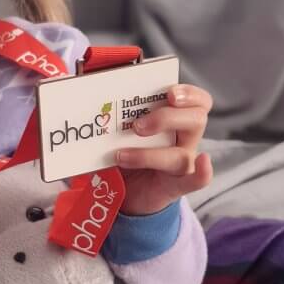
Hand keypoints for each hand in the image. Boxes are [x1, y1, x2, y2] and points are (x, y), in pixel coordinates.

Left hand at [116, 83, 212, 214]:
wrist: (123, 190)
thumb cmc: (125, 153)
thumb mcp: (118, 131)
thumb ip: (110, 114)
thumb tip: (80, 93)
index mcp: (174, 119)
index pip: (197, 100)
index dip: (189, 93)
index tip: (169, 92)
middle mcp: (184, 138)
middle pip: (195, 120)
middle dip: (166, 118)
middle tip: (137, 126)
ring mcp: (182, 162)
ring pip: (182, 153)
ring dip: (149, 154)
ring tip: (121, 155)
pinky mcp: (177, 186)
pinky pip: (197, 180)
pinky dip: (203, 172)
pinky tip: (201, 162)